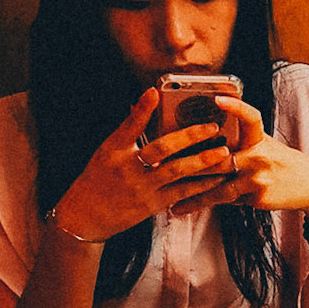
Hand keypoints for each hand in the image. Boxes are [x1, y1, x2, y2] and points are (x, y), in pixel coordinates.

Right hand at [50, 88, 233, 242]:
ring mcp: (141, 187)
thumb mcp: (107, 150)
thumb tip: (148, 99)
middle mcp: (128, 168)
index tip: (155, 91)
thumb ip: (129, 128)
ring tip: (223, 152)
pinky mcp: (152, 205)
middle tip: (212, 126)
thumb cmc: (98, 178)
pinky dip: (200, 185)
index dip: (143, 108)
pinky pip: (180, 192)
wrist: (85, 216)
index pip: (129, 125)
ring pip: (177, 171)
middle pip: (161, 148)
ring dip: (202, 161)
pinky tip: (216, 178)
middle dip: (189, 136)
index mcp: (115, 150)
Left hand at [170, 95, 308, 230]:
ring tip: (170, 200)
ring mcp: (259, 176)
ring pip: (217, 186)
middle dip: (190, 165)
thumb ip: (240, 146)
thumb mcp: (266, 147)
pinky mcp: (258, 196)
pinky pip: (225, 200)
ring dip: (191, 194)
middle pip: (218, 158)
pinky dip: (204, 203)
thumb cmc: (281, 164)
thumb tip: (203, 148)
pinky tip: (185, 207)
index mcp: (260, 138)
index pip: (250, 117)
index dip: (235, 106)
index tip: (217, 99)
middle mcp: (260, 154)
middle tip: (163, 165)